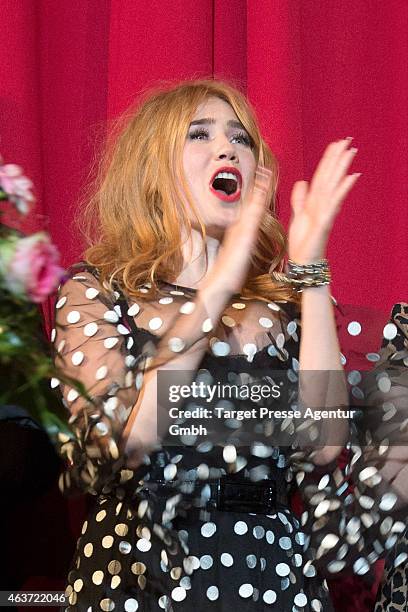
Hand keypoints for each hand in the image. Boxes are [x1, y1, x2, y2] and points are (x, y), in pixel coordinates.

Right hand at [201, 166, 272, 296]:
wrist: (218, 284)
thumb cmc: (228, 274)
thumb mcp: (237, 256)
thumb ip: (240, 247)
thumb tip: (242, 243)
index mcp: (240, 232)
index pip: (250, 210)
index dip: (256, 195)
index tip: (263, 181)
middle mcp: (239, 228)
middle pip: (250, 203)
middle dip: (257, 186)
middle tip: (265, 168)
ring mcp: (241, 231)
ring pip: (252, 205)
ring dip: (259, 189)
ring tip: (266, 172)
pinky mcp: (244, 236)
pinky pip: (253, 216)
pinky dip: (258, 203)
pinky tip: (264, 194)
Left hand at [288, 139, 359, 263]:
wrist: (303, 261)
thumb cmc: (303, 242)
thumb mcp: (298, 216)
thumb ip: (300, 199)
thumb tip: (302, 182)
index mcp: (314, 202)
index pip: (321, 176)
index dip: (327, 160)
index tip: (334, 145)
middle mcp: (322, 204)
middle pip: (330, 177)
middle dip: (337, 158)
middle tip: (347, 140)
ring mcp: (325, 212)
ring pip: (334, 185)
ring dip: (342, 168)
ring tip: (351, 152)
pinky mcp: (325, 222)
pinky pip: (334, 203)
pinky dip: (342, 189)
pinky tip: (351, 177)